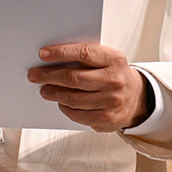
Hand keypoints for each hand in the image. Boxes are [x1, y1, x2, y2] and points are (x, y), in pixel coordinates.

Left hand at [27, 43, 149, 131]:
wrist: (137, 97)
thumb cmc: (114, 74)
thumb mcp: (107, 59)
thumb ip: (86, 56)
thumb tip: (52, 58)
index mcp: (114, 59)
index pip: (84, 53)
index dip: (61, 53)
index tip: (43, 54)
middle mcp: (114, 80)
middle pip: (74, 78)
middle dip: (49, 76)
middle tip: (34, 75)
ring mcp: (111, 101)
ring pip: (73, 98)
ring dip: (53, 93)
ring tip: (44, 89)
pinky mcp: (106, 119)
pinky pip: (77, 114)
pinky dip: (65, 108)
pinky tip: (60, 102)